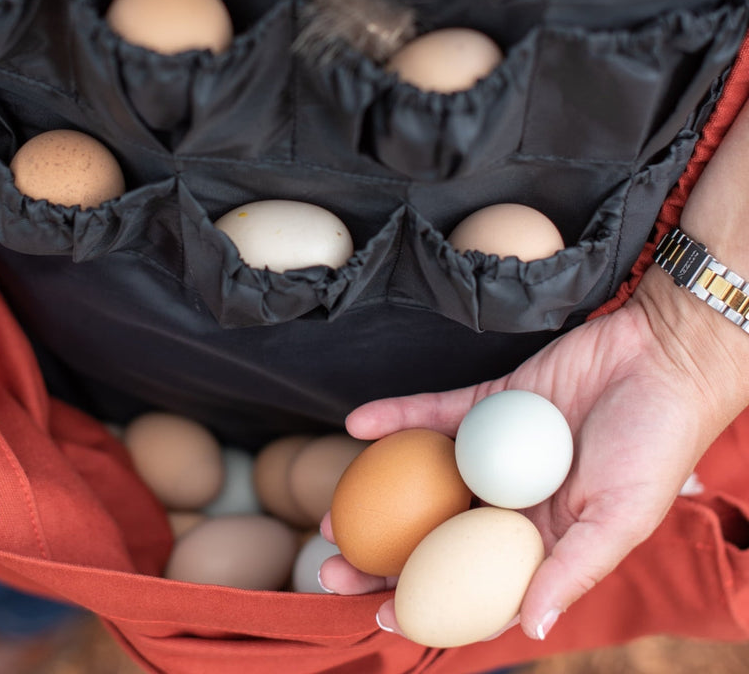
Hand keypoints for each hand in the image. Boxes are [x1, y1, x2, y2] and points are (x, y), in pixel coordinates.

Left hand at [320, 264, 748, 640]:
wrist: (660, 359)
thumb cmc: (653, 446)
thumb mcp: (620, 517)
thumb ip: (573, 568)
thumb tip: (533, 627)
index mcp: (540, 539)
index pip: (474, 584)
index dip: (429, 604)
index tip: (380, 617)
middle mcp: (509, 501)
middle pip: (433, 538)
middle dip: (381, 558)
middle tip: (330, 567)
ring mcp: (491, 451)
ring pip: (421, 481)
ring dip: (374, 495)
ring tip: (327, 513)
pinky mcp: (485, 403)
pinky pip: (432, 414)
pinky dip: (395, 418)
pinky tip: (357, 424)